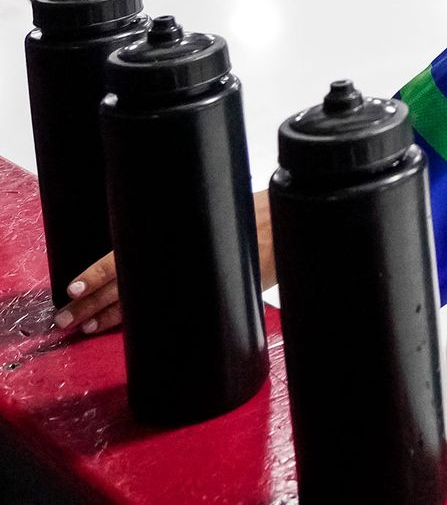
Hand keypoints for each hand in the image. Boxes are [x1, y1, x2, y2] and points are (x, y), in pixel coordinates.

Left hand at [54, 188, 274, 335]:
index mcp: (170, 235)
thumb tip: (143, 243)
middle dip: (91, 302)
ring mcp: (186, 280)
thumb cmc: (246, 219)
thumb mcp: (208, 214)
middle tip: (65, 317)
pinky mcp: (201, 297)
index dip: (99, 272)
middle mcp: (174, 258)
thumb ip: (173, 231)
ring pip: (138, 302)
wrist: (283, 230)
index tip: (74, 286)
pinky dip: (139, 322)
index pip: (127, 256)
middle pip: (125, 284)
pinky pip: (163, 313)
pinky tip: (122, 330)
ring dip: (109, 315)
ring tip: (85, 327)